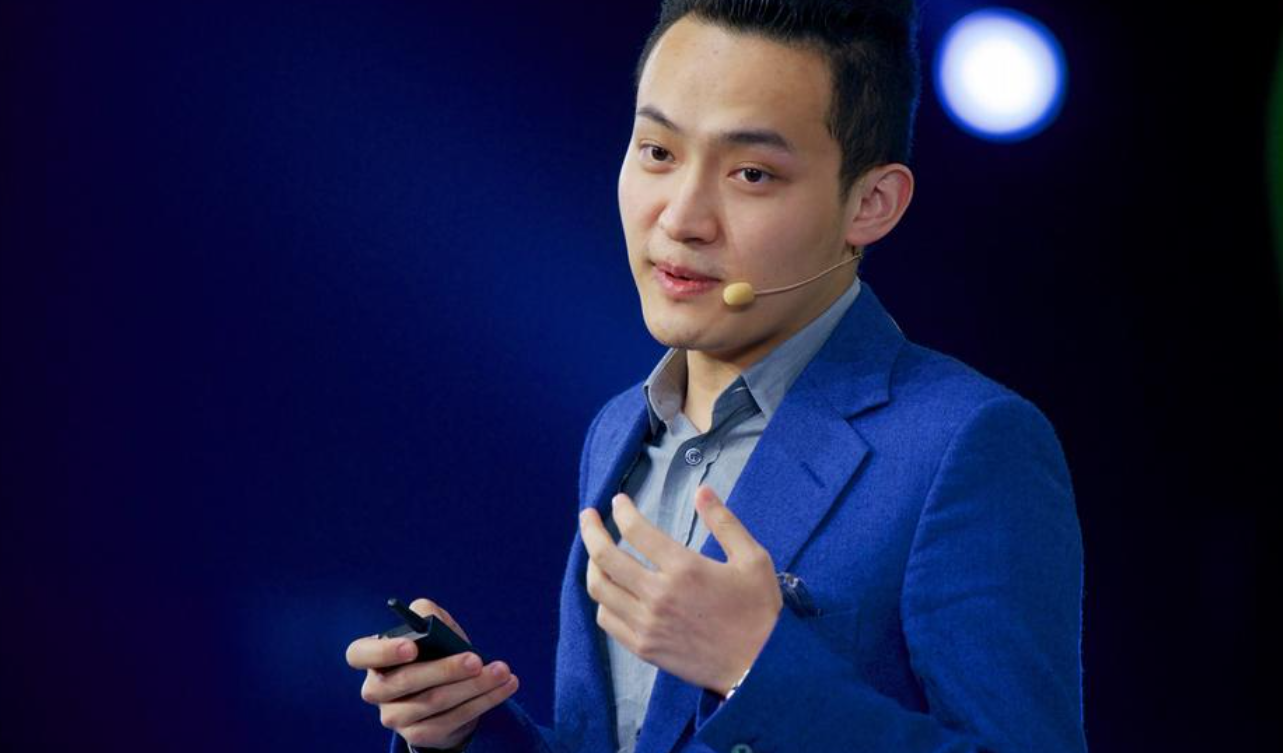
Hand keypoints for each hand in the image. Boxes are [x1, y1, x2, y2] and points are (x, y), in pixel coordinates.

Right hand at [345, 598, 519, 749]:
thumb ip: (428, 616)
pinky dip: (483, 702)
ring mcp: (395, 717)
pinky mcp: (419, 735)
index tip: (412, 646)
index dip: (382, 651)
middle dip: (445, 669)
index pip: (359, 654)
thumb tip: (426, 613)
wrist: (450, 693)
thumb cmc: (436, 654)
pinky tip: (505, 686)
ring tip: (502, 671)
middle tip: (476, 660)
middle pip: (404, 682)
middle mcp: (377, 690)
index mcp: (373, 659)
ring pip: (433, 702)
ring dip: (473, 686)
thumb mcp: (434, 632)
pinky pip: (452, 719)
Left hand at [579, 485, 782, 696]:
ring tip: (596, 553)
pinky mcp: (644, 648)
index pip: (636, 531)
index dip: (622, 511)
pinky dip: (602, 600)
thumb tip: (702, 490)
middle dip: (591, 530)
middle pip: (604, 556)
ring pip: (599, 589)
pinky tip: (610, 591)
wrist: (759, 667)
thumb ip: (724, 522)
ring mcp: (647, 624)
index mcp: (684, 568)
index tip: (618, 502)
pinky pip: (607, 620)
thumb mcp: (752, 559)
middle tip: (588, 517)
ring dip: (592, 565)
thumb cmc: (758, 610)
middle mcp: (658, 595)